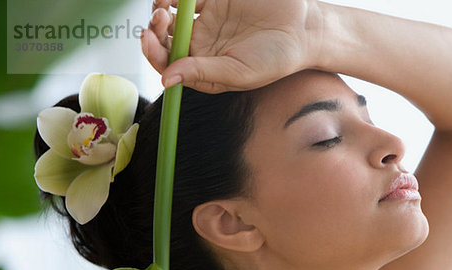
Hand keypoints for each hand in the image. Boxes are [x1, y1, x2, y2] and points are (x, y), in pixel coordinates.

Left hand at [141, 0, 323, 92]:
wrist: (303, 29)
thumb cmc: (276, 58)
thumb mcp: (239, 72)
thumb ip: (203, 73)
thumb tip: (166, 79)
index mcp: (205, 69)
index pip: (169, 64)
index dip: (153, 53)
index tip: (148, 39)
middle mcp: (202, 46)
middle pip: (165, 39)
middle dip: (154, 30)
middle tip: (159, 18)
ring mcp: (207, 21)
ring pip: (171, 15)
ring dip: (160, 9)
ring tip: (164, 5)